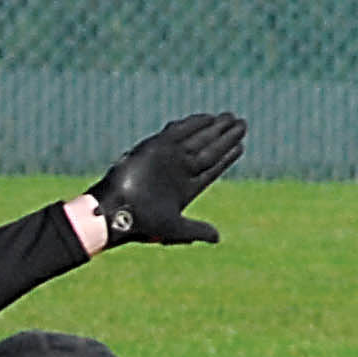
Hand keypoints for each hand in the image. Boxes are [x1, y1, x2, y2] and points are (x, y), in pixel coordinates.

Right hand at [87, 112, 246, 245]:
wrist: (115, 211)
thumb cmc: (143, 224)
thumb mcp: (175, 229)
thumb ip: (197, 230)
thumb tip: (217, 238)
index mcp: (187, 188)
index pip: (213, 168)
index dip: (227, 156)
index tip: (241, 145)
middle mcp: (179, 171)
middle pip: (209, 150)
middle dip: (225, 137)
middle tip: (242, 123)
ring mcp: (168, 158)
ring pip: (197, 139)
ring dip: (214, 128)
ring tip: (231, 117)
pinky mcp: (155, 147)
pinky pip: (177, 132)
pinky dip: (193, 124)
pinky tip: (208, 118)